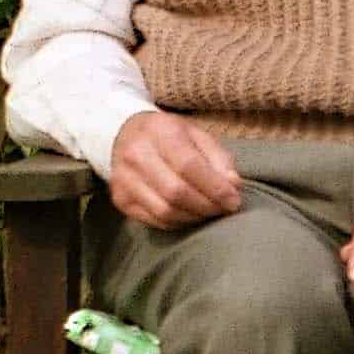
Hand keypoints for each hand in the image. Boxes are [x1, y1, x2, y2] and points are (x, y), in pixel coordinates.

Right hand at [109, 110, 241, 228]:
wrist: (125, 134)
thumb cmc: (170, 135)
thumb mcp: (198, 135)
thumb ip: (219, 158)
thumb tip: (233, 185)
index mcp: (160, 132)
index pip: (189, 166)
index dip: (215, 187)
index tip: (234, 200)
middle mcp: (136, 155)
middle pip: (176, 192)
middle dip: (207, 206)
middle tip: (224, 208)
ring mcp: (123, 179)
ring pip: (165, 210)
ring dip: (194, 216)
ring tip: (210, 211)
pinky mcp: (120, 199)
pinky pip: (154, 220)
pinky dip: (179, 222)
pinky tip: (191, 214)